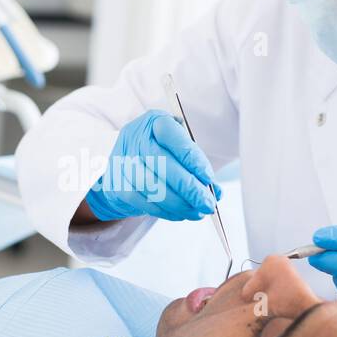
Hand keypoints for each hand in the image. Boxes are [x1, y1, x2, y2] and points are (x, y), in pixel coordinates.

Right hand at [84, 110, 220, 221]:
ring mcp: (123, 161)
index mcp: (154, 122)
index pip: (172, 136)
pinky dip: (165, 211)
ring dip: (178, 203)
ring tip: (196, 212)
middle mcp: (135, 138)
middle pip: (162, 163)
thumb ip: (196, 168)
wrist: (124, 166)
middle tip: (207, 203)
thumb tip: (217, 192)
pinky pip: (142, 201)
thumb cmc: (158, 155)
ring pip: (151, 186)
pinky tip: (179, 214)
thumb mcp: (178, 150)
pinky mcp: (118, 184)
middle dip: (189, 188)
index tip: (208, 178)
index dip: (192, 158)